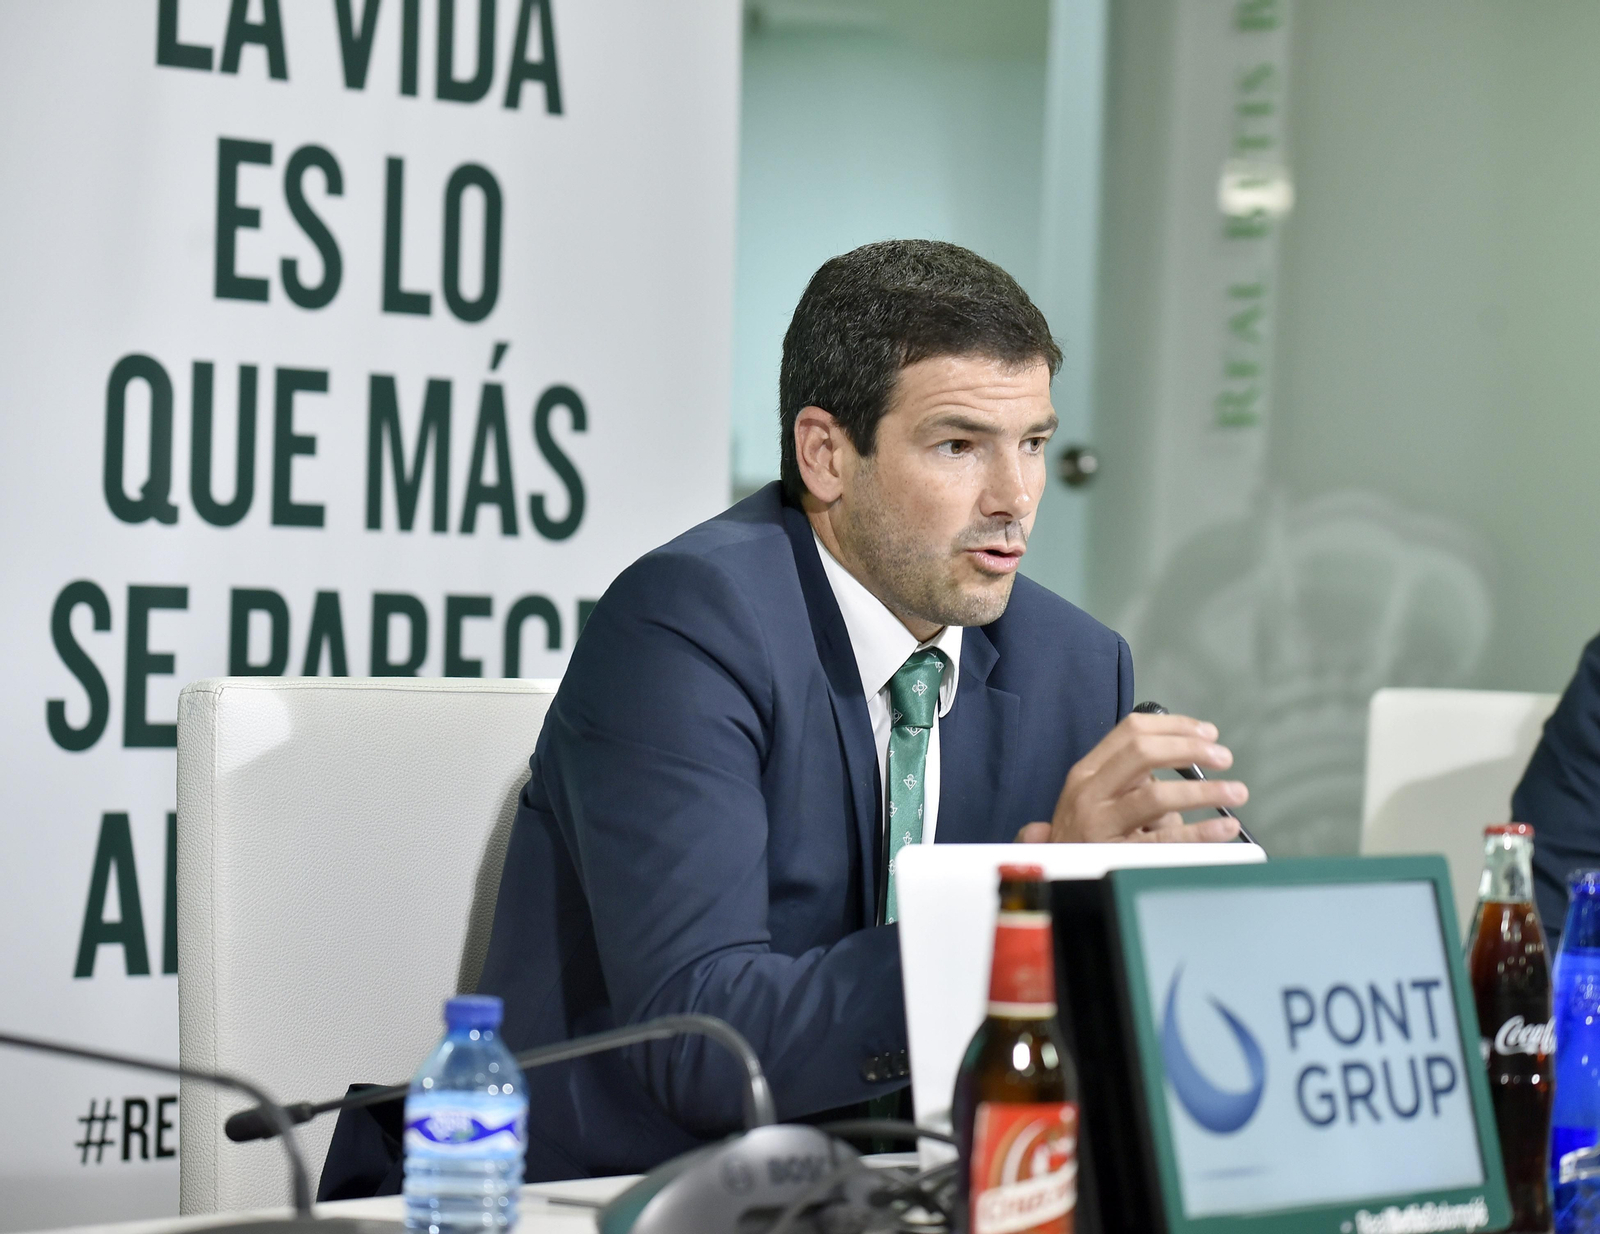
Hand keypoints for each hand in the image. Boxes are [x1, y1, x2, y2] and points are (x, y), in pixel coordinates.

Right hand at [1012, 711, 1245, 843]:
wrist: (1053, 877)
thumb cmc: (1084, 835)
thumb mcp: (1097, 796)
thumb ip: (1133, 777)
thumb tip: (1190, 757)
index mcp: (1087, 772)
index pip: (1131, 730)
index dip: (1175, 726)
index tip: (1207, 733)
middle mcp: (1089, 792)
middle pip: (1143, 752)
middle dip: (1190, 749)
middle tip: (1223, 757)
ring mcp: (1100, 825)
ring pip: (1156, 795)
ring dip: (1204, 791)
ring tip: (1236, 791)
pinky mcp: (1115, 855)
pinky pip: (1165, 841)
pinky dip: (1201, 832)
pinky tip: (1225, 827)